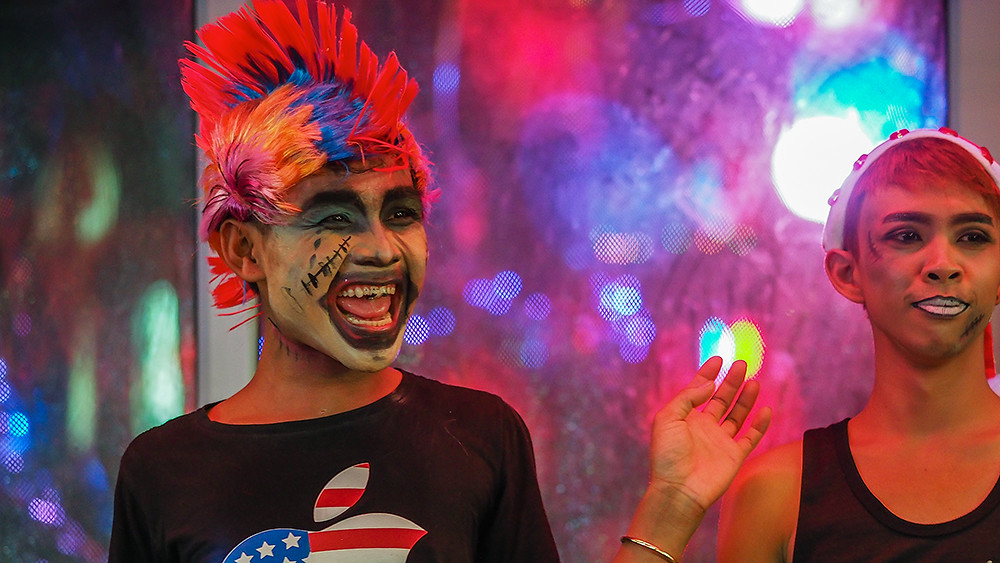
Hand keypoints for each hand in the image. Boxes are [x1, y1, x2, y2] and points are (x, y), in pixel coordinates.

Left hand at [648, 356, 770, 513]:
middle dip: (731, 381)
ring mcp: (721, 441)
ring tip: (754, 382)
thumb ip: (687, 398)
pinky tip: (765, 409)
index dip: (708, 374)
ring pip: (738, 415)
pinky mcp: (735, 455)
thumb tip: (709, 383)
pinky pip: (751, 437)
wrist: (678, 489)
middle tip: (742, 364)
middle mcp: (705, 427)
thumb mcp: (668, 418)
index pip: (699, 390)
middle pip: (722, 399)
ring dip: (746, 398)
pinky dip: (760, 424)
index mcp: (686, 417)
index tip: (719, 359)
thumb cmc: (667, 455)